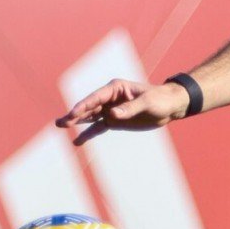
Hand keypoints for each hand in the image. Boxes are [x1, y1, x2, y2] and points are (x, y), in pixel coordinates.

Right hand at [55, 78, 191, 145]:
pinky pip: (98, 127)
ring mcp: (110, 109)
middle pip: (89, 107)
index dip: (84, 105)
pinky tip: (77, 140)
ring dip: (76, 121)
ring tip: (60, 126)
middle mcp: (109, 98)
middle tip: (60, 122)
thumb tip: (113, 115)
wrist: (169, 107)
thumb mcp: (147, 103)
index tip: (74, 113)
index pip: (96, 97)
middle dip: (75, 114)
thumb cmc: (159, 99)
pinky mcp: (114, 121)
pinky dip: (88, 133)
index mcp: (116, 88)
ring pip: (90, 116)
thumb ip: (130, 108)